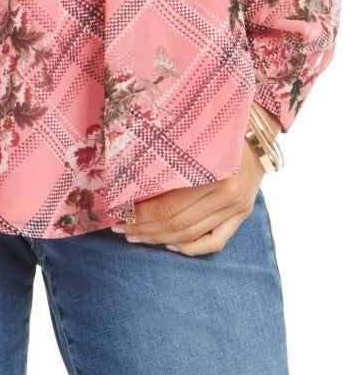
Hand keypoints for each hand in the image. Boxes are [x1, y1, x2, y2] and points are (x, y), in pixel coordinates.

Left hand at [111, 133, 267, 256]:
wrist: (257, 128)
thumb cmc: (219, 126)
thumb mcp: (194, 137)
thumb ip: (169, 158)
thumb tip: (130, 179)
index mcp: (213, 174)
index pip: (168, 205)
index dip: (140, 213)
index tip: (116, 212)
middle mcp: (228, 195)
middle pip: (177, 223)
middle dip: (143, 228)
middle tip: (119, 228)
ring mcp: (237, 208)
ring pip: (191, 235)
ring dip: (158, 238)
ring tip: (135, 236)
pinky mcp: (242, 214)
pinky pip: (215, 242)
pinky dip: (191, 248)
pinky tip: (170, 245)